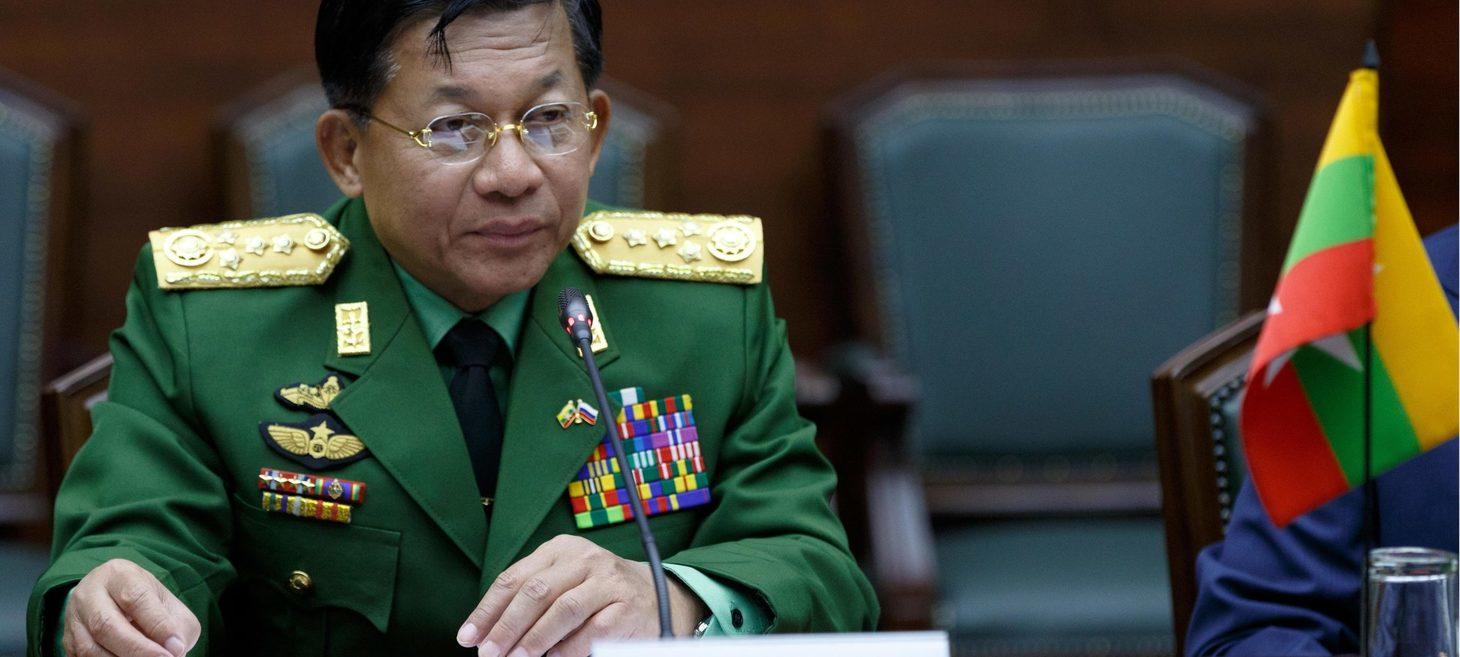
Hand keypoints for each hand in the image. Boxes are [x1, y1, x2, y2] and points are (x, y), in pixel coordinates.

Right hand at [62, 559, 199, 656]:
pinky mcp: (67, 641)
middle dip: (137, 649)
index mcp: (119, 575)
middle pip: (106, 625)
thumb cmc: (146, 601)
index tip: (175, 647)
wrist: (112, 598)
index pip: (136, 598)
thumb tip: (175, 649)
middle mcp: (89, 593)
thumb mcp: (167, 603)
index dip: (157, 625)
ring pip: (90, 648)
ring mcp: (73, 618)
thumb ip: (176, 625)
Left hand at [457, 535, 706, 656]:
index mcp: (561, 550)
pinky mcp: (627, 606)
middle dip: (507, 626)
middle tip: (489, 653)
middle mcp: (585, 559)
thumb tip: (487, 633)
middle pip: (536, 591)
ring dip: (535, 639)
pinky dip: (569, 648)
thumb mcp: (562, 583)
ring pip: (563, 609)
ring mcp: (609, 581)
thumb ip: (530, 601)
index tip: (468, 637)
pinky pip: (592, 631)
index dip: (488, 610)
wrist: (656, 596)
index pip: (515, 578)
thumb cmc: (596, 593)